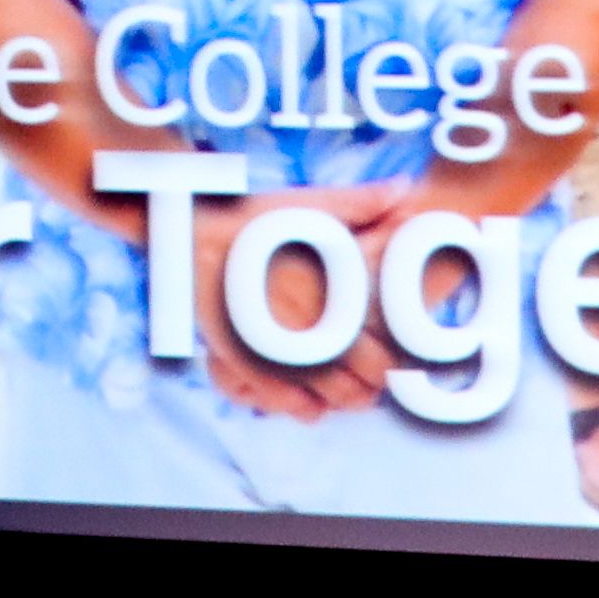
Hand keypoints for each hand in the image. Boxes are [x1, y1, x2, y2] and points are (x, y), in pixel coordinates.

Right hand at [184, 189, 398, 419]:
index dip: (396, 358)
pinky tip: (309, 408)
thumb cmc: (256, 216)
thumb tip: (404, 188)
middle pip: (362, 378)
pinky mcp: (246, 358)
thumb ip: (363, 202)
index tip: (394, 355)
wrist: (194, 228)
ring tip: (348, 395)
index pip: (384, 346)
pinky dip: (301, 408)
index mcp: (337, 294)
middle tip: (372, 380)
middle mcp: (312, 326)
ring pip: (327, 394)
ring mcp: (279, 346)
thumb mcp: (314, 206)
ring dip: (342, 399)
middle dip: (372, 383)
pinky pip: (281, 397)